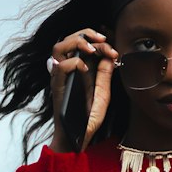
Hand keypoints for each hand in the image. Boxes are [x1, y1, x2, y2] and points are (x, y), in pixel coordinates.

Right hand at [49, 29, 117, 150]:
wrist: (79, 137)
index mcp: (80, 70)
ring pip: (58, 47)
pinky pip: (59, 66)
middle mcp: (68, 70)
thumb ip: (105, 75)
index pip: (84, 43)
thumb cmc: (88, 119)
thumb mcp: (103, 94)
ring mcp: (61, 77)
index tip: (114, 49)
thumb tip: (110, 56)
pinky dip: (73, 62)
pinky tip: (85, 68)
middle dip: (87, 33)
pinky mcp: (57, 86)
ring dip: (76, 42)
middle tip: (103, 39)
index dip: (99, 41)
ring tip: (91, 49)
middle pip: (69, 38)